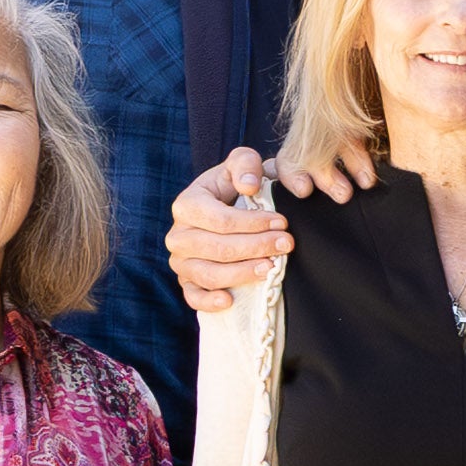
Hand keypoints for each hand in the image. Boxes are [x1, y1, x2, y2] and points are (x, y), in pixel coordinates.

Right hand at [166, 144, 365, 314]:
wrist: (225, 209)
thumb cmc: (235, 186)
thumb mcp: (241, 165)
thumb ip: (245, 164)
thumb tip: (249, 185)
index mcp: (187, 204)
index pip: (220, 219)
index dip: (253, 223)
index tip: (282, 222)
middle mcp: (178, 234)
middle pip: (218, 248)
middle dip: (256, 247)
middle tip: (286, 244)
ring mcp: (180, 261)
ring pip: (209, 273)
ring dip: (242, 273)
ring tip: (271, 267)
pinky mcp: (186, 282)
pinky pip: (193, 297)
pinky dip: (209, 301)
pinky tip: (230, 300)